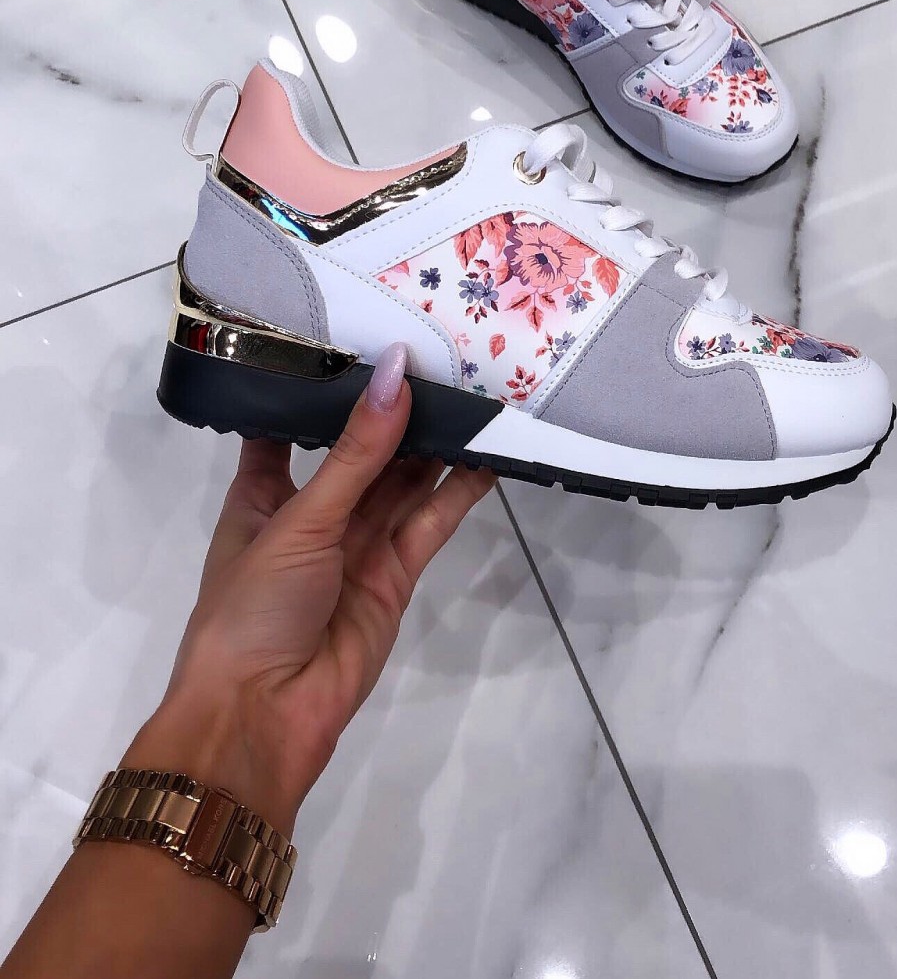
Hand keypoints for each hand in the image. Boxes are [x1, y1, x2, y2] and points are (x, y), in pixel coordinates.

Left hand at [125, 344, 495, 830]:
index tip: (359, 335)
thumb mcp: (299, 520)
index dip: (321, 386)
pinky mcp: (396, 575)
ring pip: (403, 483)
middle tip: (442, 354)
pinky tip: (487, 454)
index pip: (289, 425)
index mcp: (262, 494)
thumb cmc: (252, 608)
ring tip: (475, 390)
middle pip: (361, 451)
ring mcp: (357, 545)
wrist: (261, 717)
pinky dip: (458, 492)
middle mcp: (313, 513)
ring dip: (434, 444)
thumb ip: (355, 452)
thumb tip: (396, 374)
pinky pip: (430, 523)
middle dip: (395, 411)